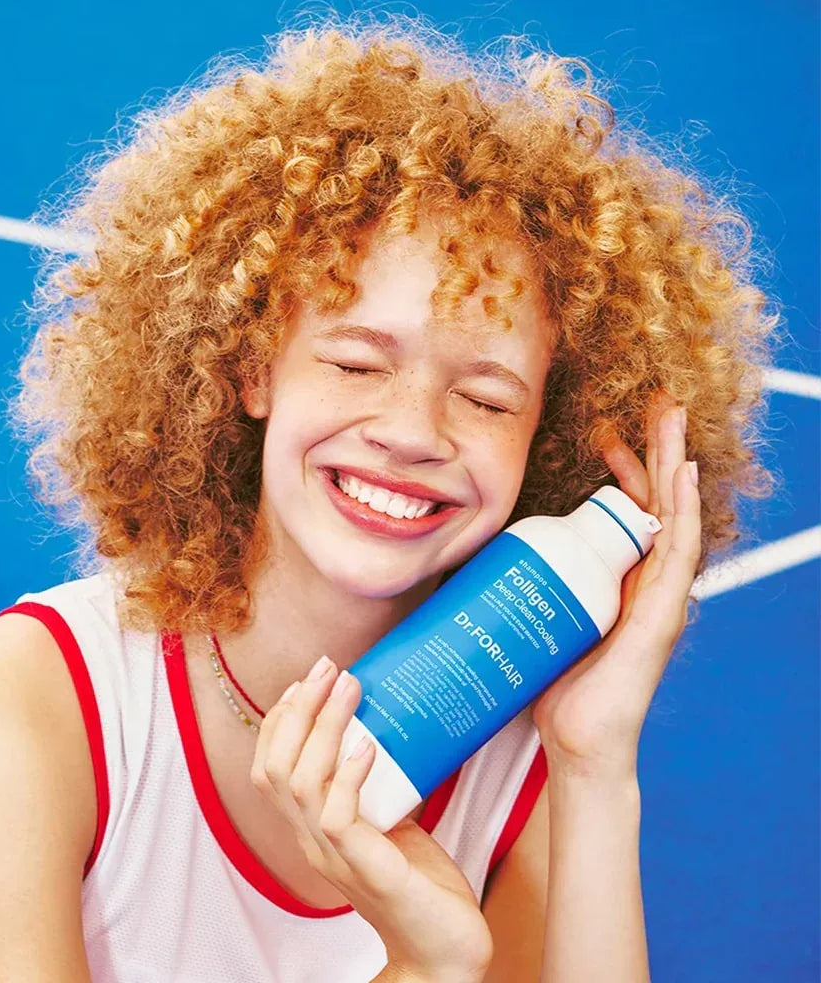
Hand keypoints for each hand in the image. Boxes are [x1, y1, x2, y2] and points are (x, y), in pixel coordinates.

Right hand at [251, 660, 492, 982]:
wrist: (445, 953)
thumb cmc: (420, 885)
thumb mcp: (390, 822)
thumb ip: (377, 786)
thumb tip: (386, 730)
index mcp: (311, 829)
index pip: (269, 768)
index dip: (280, 721)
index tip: (307, 679)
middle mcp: (311, 842)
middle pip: (275, 767)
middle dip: (297, 709)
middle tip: (326, 668)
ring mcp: (335, 857)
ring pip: (302, 782)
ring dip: (324, 727)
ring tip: (349, 688)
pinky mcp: (368, 869)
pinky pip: (339, 816)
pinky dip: (349, 774)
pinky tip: (367, 744)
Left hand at [531, 391, 701, 780]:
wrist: (575, 745)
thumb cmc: (552, 688)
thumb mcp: (533, 623)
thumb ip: (515, 592)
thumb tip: (464, 567)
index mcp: (616, 580)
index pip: (625, 512)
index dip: (620, 470)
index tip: (601, 433)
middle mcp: (642, 583)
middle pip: (652, 504)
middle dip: (651, 451)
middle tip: (653, 403)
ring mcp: (657, 599)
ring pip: (671, 518)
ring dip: (672, 465)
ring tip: (672, 419)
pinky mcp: (660, 618)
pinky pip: (678, 556)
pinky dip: (682, 514)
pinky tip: (683, 477)